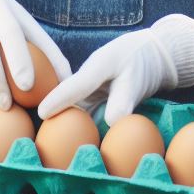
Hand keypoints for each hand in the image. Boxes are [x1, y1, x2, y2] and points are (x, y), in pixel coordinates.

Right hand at [37, 14, 193, 124]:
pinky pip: (85, 109)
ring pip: (76, 105)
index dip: (57, 99)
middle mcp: (87, 75)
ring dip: (70, 120)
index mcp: (96, 66)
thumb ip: (123, 101)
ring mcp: (90, 85)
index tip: (42, 113)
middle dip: (56, 112)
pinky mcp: (94, 93)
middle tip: (46, 134)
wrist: (151, 53)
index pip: (74, 85)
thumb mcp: (135, 81)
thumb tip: (110, 124)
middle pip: (68, 97)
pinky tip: (80, 135)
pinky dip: (82, 121)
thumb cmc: (143, 63)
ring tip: (58, 139)